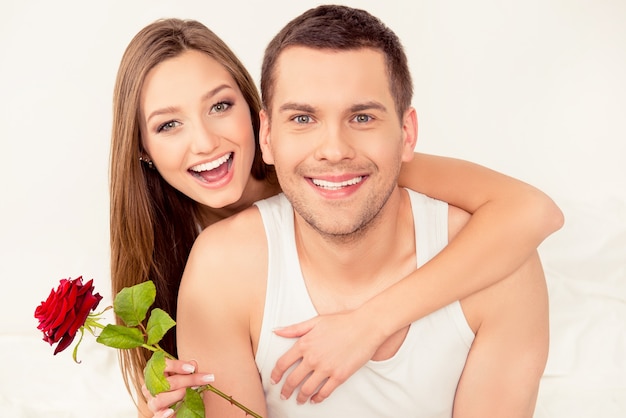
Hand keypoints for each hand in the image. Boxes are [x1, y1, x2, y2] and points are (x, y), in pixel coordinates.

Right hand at [142, 358, 214, 416]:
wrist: (175, 403)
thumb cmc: (179, 384)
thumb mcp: (183, 375)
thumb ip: (188, 370)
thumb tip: (193, 364)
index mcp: (154, 372)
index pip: (162, 365)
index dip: (177, 366)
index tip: (191, 368)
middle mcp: (150, 387)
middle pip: (167, 383)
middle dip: (188, 380)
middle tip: (204, 379)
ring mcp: (153, 401)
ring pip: (161, 399)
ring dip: (179, 395)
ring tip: (193, 391)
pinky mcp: (157, 414)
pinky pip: (156, 416)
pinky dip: (162, 415)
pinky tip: (170, 411)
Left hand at [271, 310, 385, 403]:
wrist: (366, 326)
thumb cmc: (342, 321)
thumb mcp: (315, 321)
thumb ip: (294, 328)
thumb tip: (276, 331)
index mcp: (304, 344)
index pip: (283, 363)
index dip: (275, 374)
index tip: (273, 380)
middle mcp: (313, 358)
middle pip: (292, 380)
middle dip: (285, 390)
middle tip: (283, 395)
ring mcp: (326, 368)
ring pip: (307, 389)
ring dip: (300, 397)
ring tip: (299, 400)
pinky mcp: (339, 376)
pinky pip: (325, 392)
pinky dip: (317, 398)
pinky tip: (315, 399)